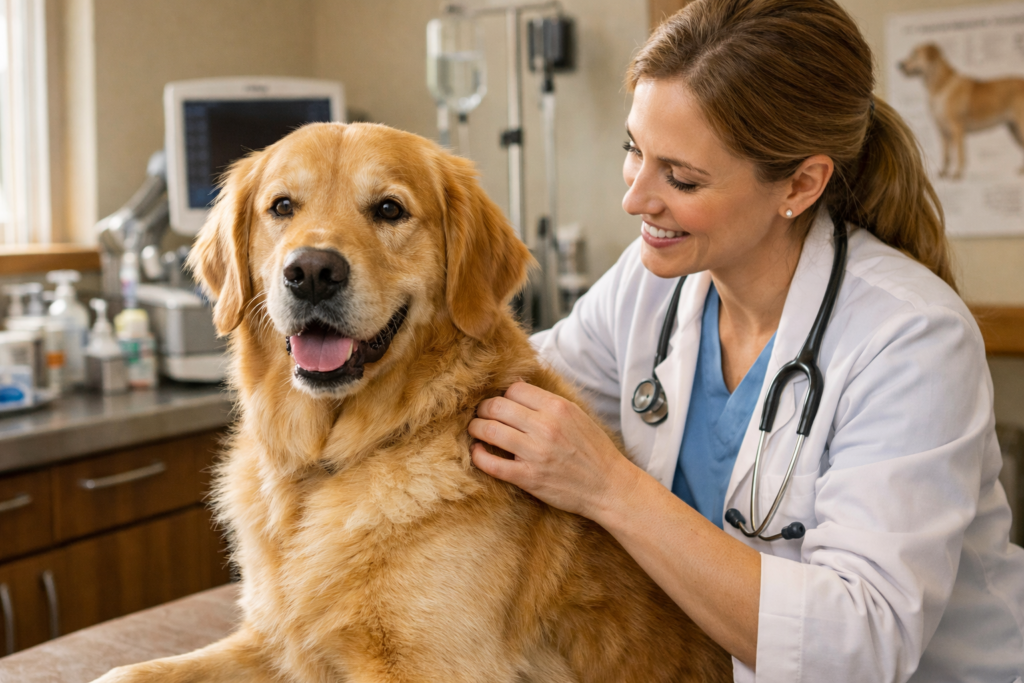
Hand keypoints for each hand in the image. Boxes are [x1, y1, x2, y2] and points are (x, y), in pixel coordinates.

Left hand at [468, 381, 638, 518]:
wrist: (609, 486)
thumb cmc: (593, 450)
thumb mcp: (576, 415)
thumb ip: (547, 402)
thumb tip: (517, 386)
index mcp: (557, 407)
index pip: (514, 389)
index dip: (503, 395)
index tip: (500, 403)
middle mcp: (545, 426)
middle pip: (496, 406)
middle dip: (483, 409)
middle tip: (480, 415)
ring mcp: (535, 453)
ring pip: (489, 431)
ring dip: (476, 428)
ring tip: (475, 430)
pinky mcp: (529, 478)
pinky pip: (492, 464)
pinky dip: (479, 457)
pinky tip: (477, 453)